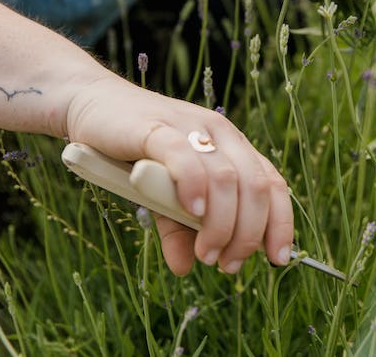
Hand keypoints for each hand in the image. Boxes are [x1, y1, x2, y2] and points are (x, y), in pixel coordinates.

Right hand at [63, 74, 292, 274]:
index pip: (272, 184)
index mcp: (232, 147)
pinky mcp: (157, 127)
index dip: (280, 223)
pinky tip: (193, 212)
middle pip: (255, 186)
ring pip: (226, 178)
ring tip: (208, 252)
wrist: (94, 107)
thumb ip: (177, 228)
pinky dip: (194, 187)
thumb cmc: (135, 151)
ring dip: (222, 223)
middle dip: (248, 233)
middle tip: (228, 264)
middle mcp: (220, 133)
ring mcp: (190, 127)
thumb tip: (184, 268)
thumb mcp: (163, 197)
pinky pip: (185, 157)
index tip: (277, 259)